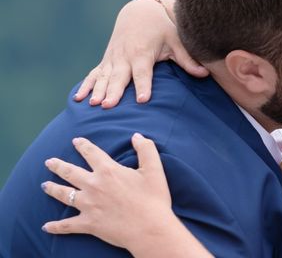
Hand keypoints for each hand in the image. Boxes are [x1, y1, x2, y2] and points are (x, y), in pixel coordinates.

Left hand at [41, 134, 173, 249]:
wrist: (149, 228)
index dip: (83, 145)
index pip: (92, 153)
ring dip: (52, 188)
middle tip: (49, 161)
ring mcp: (88, 205)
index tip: (76, 141)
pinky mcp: (88, 224)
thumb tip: (136, 136)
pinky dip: (55, 226)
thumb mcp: (155, 169)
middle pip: (70, 172)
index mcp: (108, 170)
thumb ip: (146, 149)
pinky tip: (46, 226)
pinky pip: (67, 225)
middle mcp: (94, 186)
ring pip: (64, 195)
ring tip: (44, 185)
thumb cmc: (153, 198)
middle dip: (58, 165)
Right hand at [74, 0, 208, 107]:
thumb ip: (188, 59)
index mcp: (143, 54)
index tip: (142, 99)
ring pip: (103, 77)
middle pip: (119, 78)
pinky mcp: (106, 61)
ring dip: (97, 90)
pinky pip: (93, 74)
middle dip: (114, 91)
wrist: (139, 12)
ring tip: (93, 104)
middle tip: (108, 105)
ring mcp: (113, 59)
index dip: (143, 86)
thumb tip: (205, 74)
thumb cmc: (161, 28)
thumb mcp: (176, 41)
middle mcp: (125, 57)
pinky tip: (78, 99)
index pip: (143, 73)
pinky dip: (86, 85)